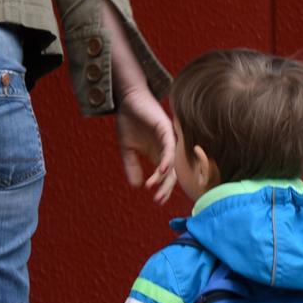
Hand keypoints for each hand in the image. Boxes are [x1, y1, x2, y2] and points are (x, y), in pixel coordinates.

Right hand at [116, 85, 176, 203]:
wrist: (128, 100)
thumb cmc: (129, 122)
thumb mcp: (127, 149)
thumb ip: (132, 166)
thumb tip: (136, 186)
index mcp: (160, 153)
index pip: (167, 175)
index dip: (164, 188)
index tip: (158, 201)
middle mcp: (168, 148)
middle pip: (174, 172)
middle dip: (166, 188)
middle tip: (159, 200)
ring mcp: (169, 138)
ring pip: (173, 162)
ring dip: (166, 177)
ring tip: (157, 189)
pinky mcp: (166, 128)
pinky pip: (170, 146)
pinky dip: (167, 159)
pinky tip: (162, 170)